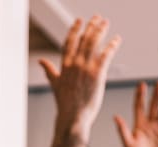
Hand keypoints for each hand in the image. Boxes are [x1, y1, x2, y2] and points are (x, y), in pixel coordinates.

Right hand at [39, 16, 120, 135]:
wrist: (73, 118)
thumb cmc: (65, 105)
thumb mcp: (54, 85)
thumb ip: (49, 70)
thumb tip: (40, 61)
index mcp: (64, 66)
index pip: (70, 42)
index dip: (75, 29)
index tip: (80, 21)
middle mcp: (74, 64)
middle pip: (83, 39)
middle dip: (91, 26)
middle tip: (97, 17)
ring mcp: (85, 68)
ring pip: (94, 43)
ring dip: (101, 30)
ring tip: (106, 23)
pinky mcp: (97, 74)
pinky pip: (106, 55)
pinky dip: (112, 45)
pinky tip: (117, 39)